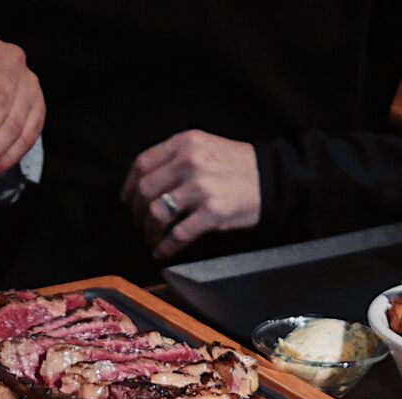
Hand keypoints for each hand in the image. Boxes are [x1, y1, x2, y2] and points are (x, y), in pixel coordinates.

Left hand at [121, 130, 260, 258]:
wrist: (273, 178)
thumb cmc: (238, 165)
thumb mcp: (205, 147)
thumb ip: (176, 158)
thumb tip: (145, 183)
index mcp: (185, 144)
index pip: (143, 164)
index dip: (129, 186)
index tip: (127, 200)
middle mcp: (190, 163)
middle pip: (145, 191)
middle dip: (137, 212)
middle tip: (139, 223)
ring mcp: (201, 188)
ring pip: (157, 213)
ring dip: (149, 231)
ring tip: (151, 238)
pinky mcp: (212, 213)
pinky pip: (178, 234)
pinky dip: (165, 246)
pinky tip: (162, 251)